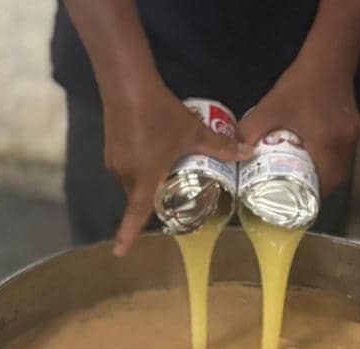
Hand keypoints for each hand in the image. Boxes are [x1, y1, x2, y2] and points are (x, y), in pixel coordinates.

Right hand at [103, 84, 251, 255]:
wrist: (127, 83)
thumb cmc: (160, 112)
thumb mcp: (194, 131)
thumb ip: (220, 146)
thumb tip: (249, 152)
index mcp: (144, 178)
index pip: (135, 214)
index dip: (127, 235)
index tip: (120, 253)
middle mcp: (125, 174)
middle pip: (138, 198)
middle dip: (153, 202)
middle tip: (173, 196)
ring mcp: (114, 161)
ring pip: (132, 182)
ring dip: (147, 182)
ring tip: (166, 169)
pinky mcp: (110, 149)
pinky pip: (126, 168)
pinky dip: (139, 167)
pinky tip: (152, 151)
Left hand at [236, 60, 359, 198]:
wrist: (328, 58)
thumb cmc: (300, 83)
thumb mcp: (269, 108)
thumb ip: (249, 131)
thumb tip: (233, 153)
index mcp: (327, 143)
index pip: (322, 184)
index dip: (308, 198)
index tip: (291, 205)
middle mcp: (345, 144)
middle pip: (333, 180)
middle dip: (314, 191)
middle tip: (292, 195)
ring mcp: (352, 136)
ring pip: (339, 169)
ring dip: (322, 177)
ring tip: (300, 182)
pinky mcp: (353, 128)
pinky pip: (341, 155)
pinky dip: (328, 163)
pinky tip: (312, 161)